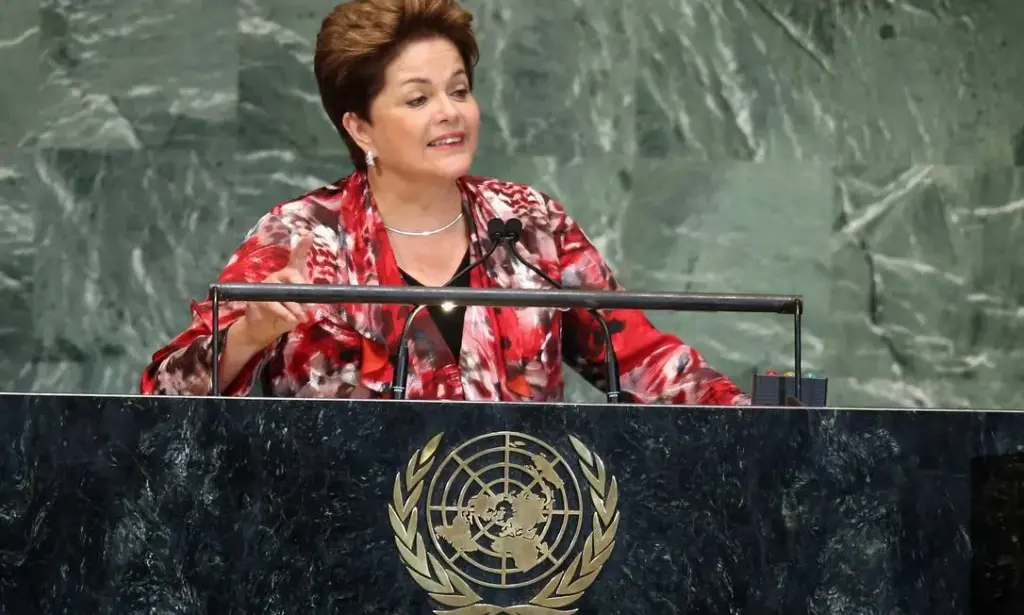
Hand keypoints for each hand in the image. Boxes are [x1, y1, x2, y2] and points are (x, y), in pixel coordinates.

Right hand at [233, 233, 313, 348]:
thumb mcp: (301, 307)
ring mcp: (267, 285)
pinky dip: (284, 312)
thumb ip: (307, 301)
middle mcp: (279, 276)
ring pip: (283, 291)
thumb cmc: (287, 314)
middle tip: (310, 305)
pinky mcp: (258, 296)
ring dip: (295, 306)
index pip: (297, 257)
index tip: (308, 235)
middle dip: (302, 288)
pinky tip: (291, 319)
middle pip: (292, 274)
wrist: (265, 328)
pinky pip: (273, 303)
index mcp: (292, 275)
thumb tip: (314, 303)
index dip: (302, 246)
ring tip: (302, 317)